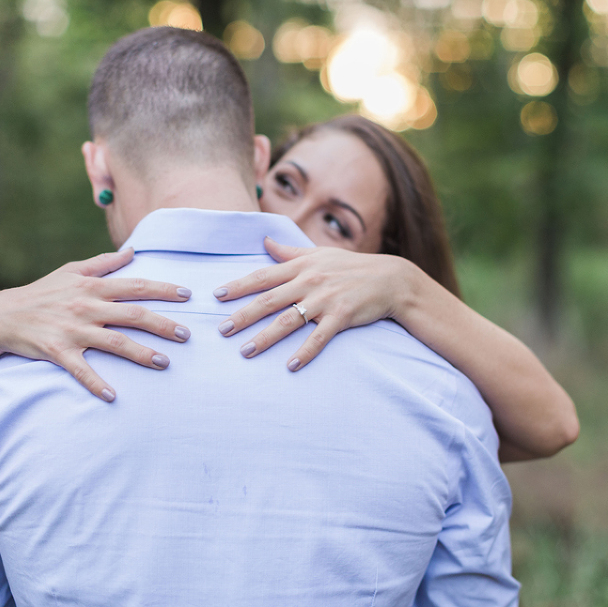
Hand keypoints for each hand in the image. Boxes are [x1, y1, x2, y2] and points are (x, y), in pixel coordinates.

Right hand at [0, 248, 192, 401]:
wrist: (1, 316)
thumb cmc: (42, 292)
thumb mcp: (71, 270)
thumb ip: (104, 262)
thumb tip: (132, 252)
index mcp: (93, 286)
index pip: (136, 286)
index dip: (164, 289)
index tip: (188, 295)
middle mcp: (87, 307)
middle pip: (133, 315)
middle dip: (162, 324)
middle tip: (186, 335)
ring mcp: (73, 330)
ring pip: (115, 343)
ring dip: (141, 354)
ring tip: (164, 362)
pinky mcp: (59, 352)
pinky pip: (81, 370)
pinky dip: (96, 384)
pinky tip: (113, 396)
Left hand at [213, 237, 409, 370]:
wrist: (390, 279)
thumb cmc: (351, 266)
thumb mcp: (319, 253)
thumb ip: (289, 251)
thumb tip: (264, 241)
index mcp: (301, 266)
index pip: (263, 276)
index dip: (239, 286)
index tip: (217, 296)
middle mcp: (309, 281)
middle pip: (269, 300)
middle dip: (243, 315)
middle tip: (222, 329)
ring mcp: (325, 300)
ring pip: (288, 321)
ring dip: (265, 337)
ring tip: (245, 351)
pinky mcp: (341, 317)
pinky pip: (319, 338)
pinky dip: (305, 352)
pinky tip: (291, 366)